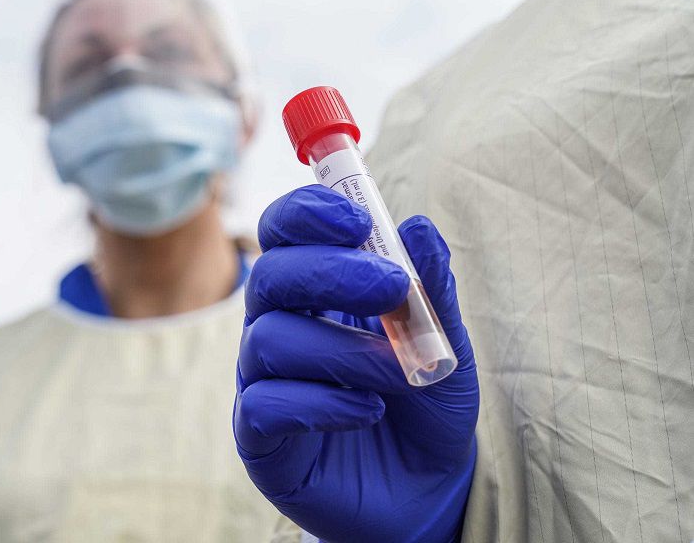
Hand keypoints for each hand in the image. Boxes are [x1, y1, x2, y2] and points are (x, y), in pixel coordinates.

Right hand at [233, 185, 478, 542]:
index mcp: (315, 293)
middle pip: (270, 276)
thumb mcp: (445, 346)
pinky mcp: (259, 438)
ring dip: (342, 348)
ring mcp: (262, 382)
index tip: (355, 219)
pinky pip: (264, 405)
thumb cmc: (427, 407)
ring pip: (269, 340)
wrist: (428, 491)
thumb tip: (419, 226)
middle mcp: (279, 328)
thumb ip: (431, 291)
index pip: (283, 232)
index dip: (306, 214)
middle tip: (391, 287)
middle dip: (329, 273)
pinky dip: (322, 403)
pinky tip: (368, 411)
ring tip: (399, 371)